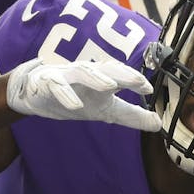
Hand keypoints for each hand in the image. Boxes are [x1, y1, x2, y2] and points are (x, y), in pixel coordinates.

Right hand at [4, 58, 160, 131]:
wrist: (34, 93)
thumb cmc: (76, 97)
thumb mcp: (106, 110)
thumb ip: (131, 115)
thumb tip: (159, 124)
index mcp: (102, 79)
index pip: (121, 75)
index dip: (135, 80)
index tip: (148, 90)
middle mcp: (87, 74)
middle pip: (106, 69)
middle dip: (123, 74)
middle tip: (138, 81)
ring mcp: (67, 76)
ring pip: (82, 72)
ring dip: (96, 78)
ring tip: (110, 86)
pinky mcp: (47, 83)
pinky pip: (57, 87)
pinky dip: (66, 94)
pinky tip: (75, 105)